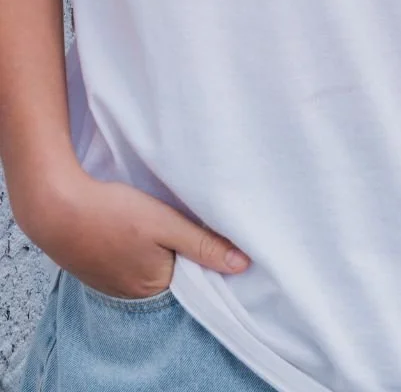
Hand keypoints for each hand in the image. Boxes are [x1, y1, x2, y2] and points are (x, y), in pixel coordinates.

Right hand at [18, 166, 248, 299]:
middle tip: (184, 218)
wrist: (56, 207)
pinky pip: (129, 259)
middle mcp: (134, 293)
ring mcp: (112, 282)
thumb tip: (243, 265)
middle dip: (182, 248)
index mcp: (155, 286)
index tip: (214, 230)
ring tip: (158, 220)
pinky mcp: (98, 267)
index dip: (206, 252)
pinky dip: (137, 245)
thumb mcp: (166, 225)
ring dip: (158, 245)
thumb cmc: (113, 215)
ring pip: (151, 263)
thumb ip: (203, 244)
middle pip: (173, 270)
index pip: (195, 276)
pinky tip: (134, 225)